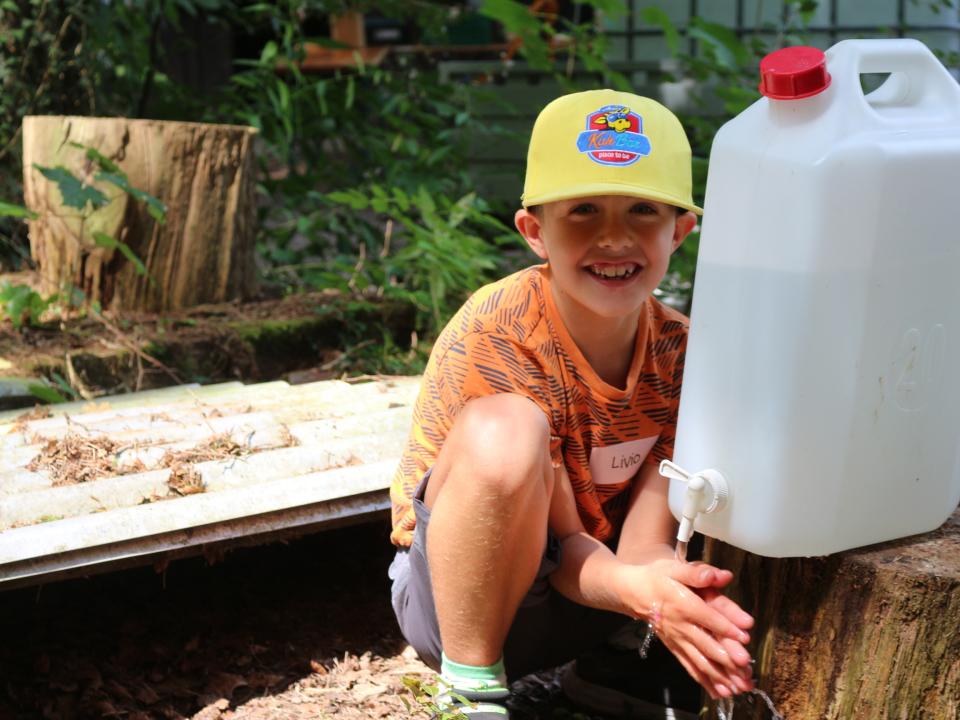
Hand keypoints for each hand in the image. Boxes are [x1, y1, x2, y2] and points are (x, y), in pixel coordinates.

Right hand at [627, 559, 754, 699]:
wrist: (632, 592)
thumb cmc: (656, 577)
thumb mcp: (674, 568)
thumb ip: (697, 572)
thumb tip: (721, 575)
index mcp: (683, 604)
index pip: (707, 617)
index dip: (726, 626)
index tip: (745, 635)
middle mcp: (680, 626)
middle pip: (706, 644)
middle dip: (727, 658)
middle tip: (745, 668)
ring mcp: (677, 640)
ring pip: (700, 661)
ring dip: (720, 675)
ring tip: (739, 687)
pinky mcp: (675, 648)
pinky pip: (690, 667)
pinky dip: (705, 681)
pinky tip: (720, 692)